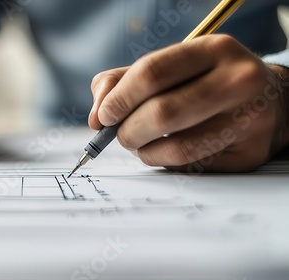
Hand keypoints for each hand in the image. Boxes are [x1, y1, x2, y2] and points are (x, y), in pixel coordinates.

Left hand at [90, 35, 288, 171]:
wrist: (269, 100)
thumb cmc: (204, 83)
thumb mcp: (167, 68)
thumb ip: (122, 82)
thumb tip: (97, 116)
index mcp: (213, 50)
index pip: (152, 73)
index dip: (119, 99)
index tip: (103, 116)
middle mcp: (238, 80)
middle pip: (163, 113)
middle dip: (128, 130)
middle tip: (119, 135)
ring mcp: (250, 119)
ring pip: (177, 147)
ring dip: (145, 151)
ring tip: (140, 144)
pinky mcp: (250, 153)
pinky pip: (191, 166)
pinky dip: (165, 162)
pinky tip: (165, 152)